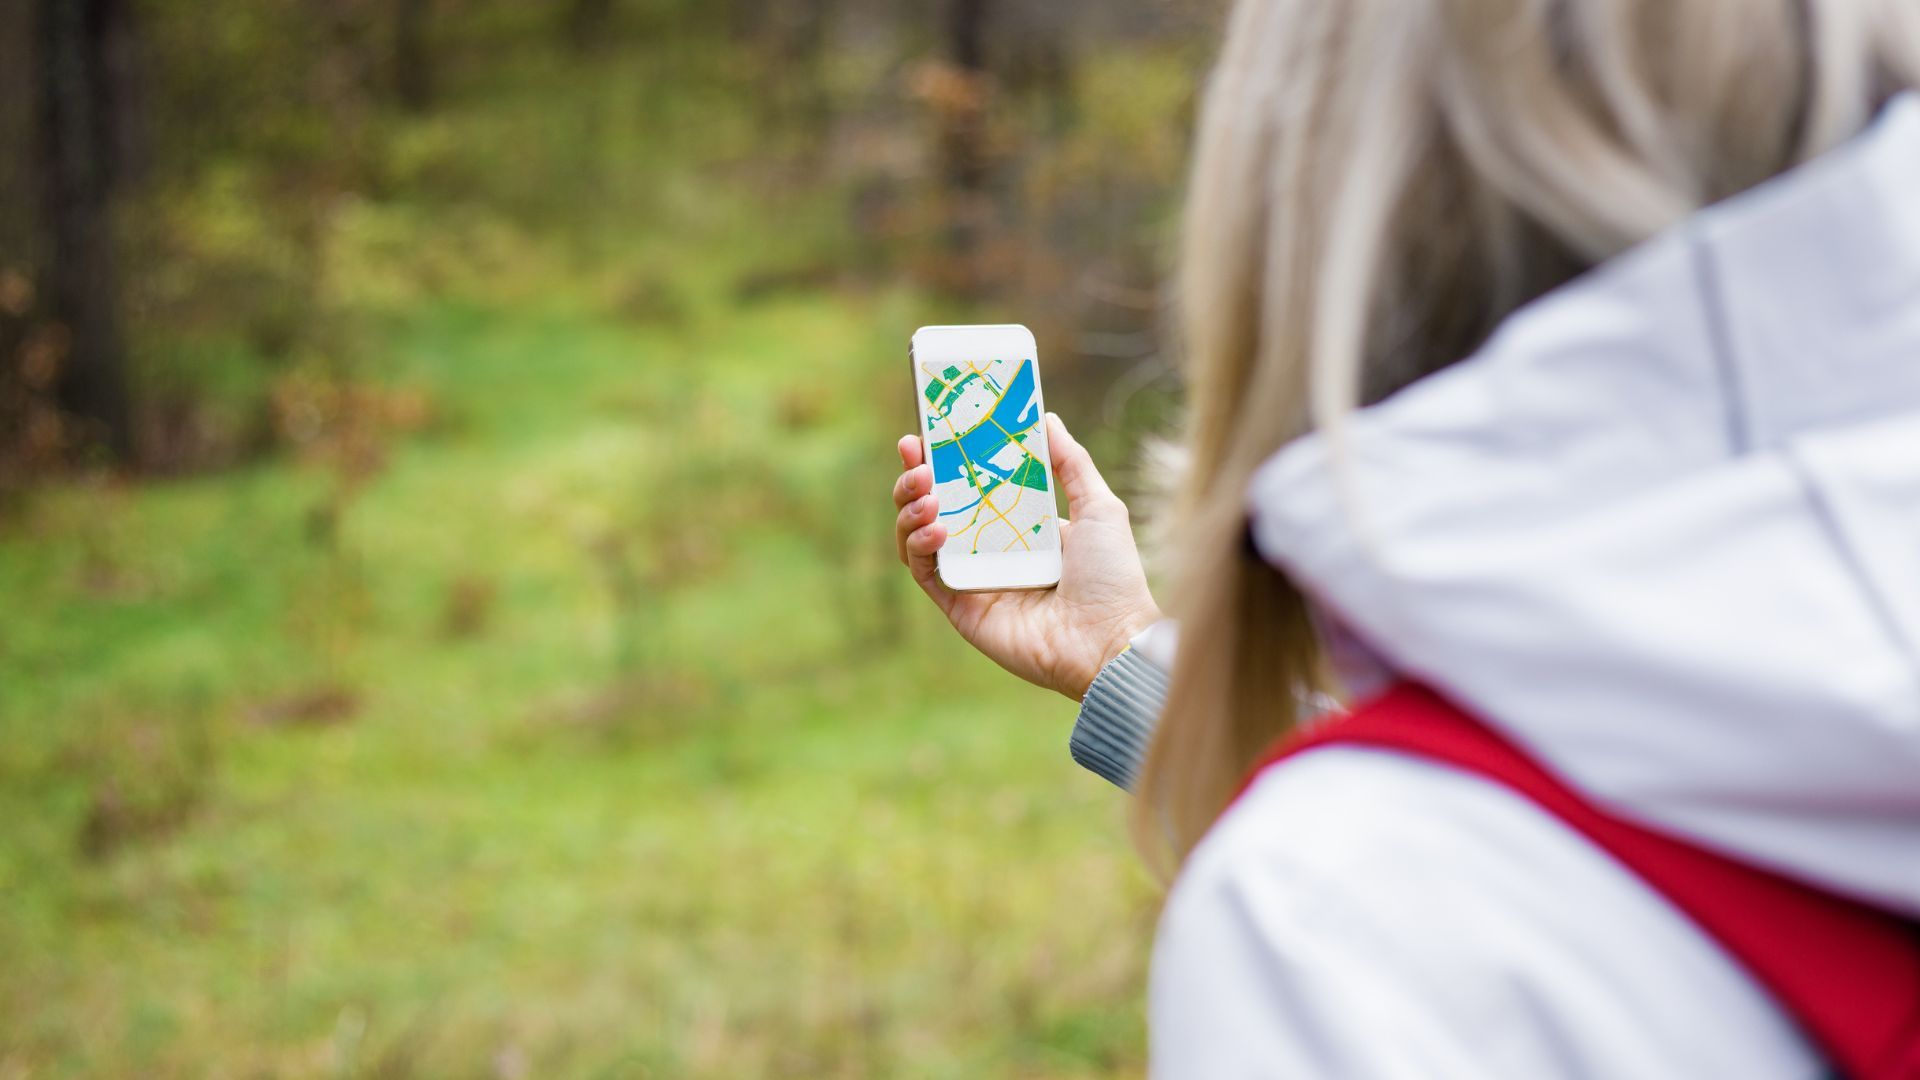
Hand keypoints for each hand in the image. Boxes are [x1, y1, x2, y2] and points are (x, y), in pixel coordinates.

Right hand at [892, 412, 1160, 700]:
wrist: (1109, 640)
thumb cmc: (1113, 578)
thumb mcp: (1100, 508)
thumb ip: (1072, 463)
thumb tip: (1045, 419)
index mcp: (1019, 526)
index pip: (970, 485)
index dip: (946, 459)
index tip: (929, 432)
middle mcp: (990, 551)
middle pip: (935, 507)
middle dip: (916, 478)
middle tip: (916, 455)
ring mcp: (973, 580)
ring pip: (918, 538)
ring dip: (910, 509)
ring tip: (926, 493)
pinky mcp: (960, 609)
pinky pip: (925, 573)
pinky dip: (919, 547)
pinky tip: (937, 529)